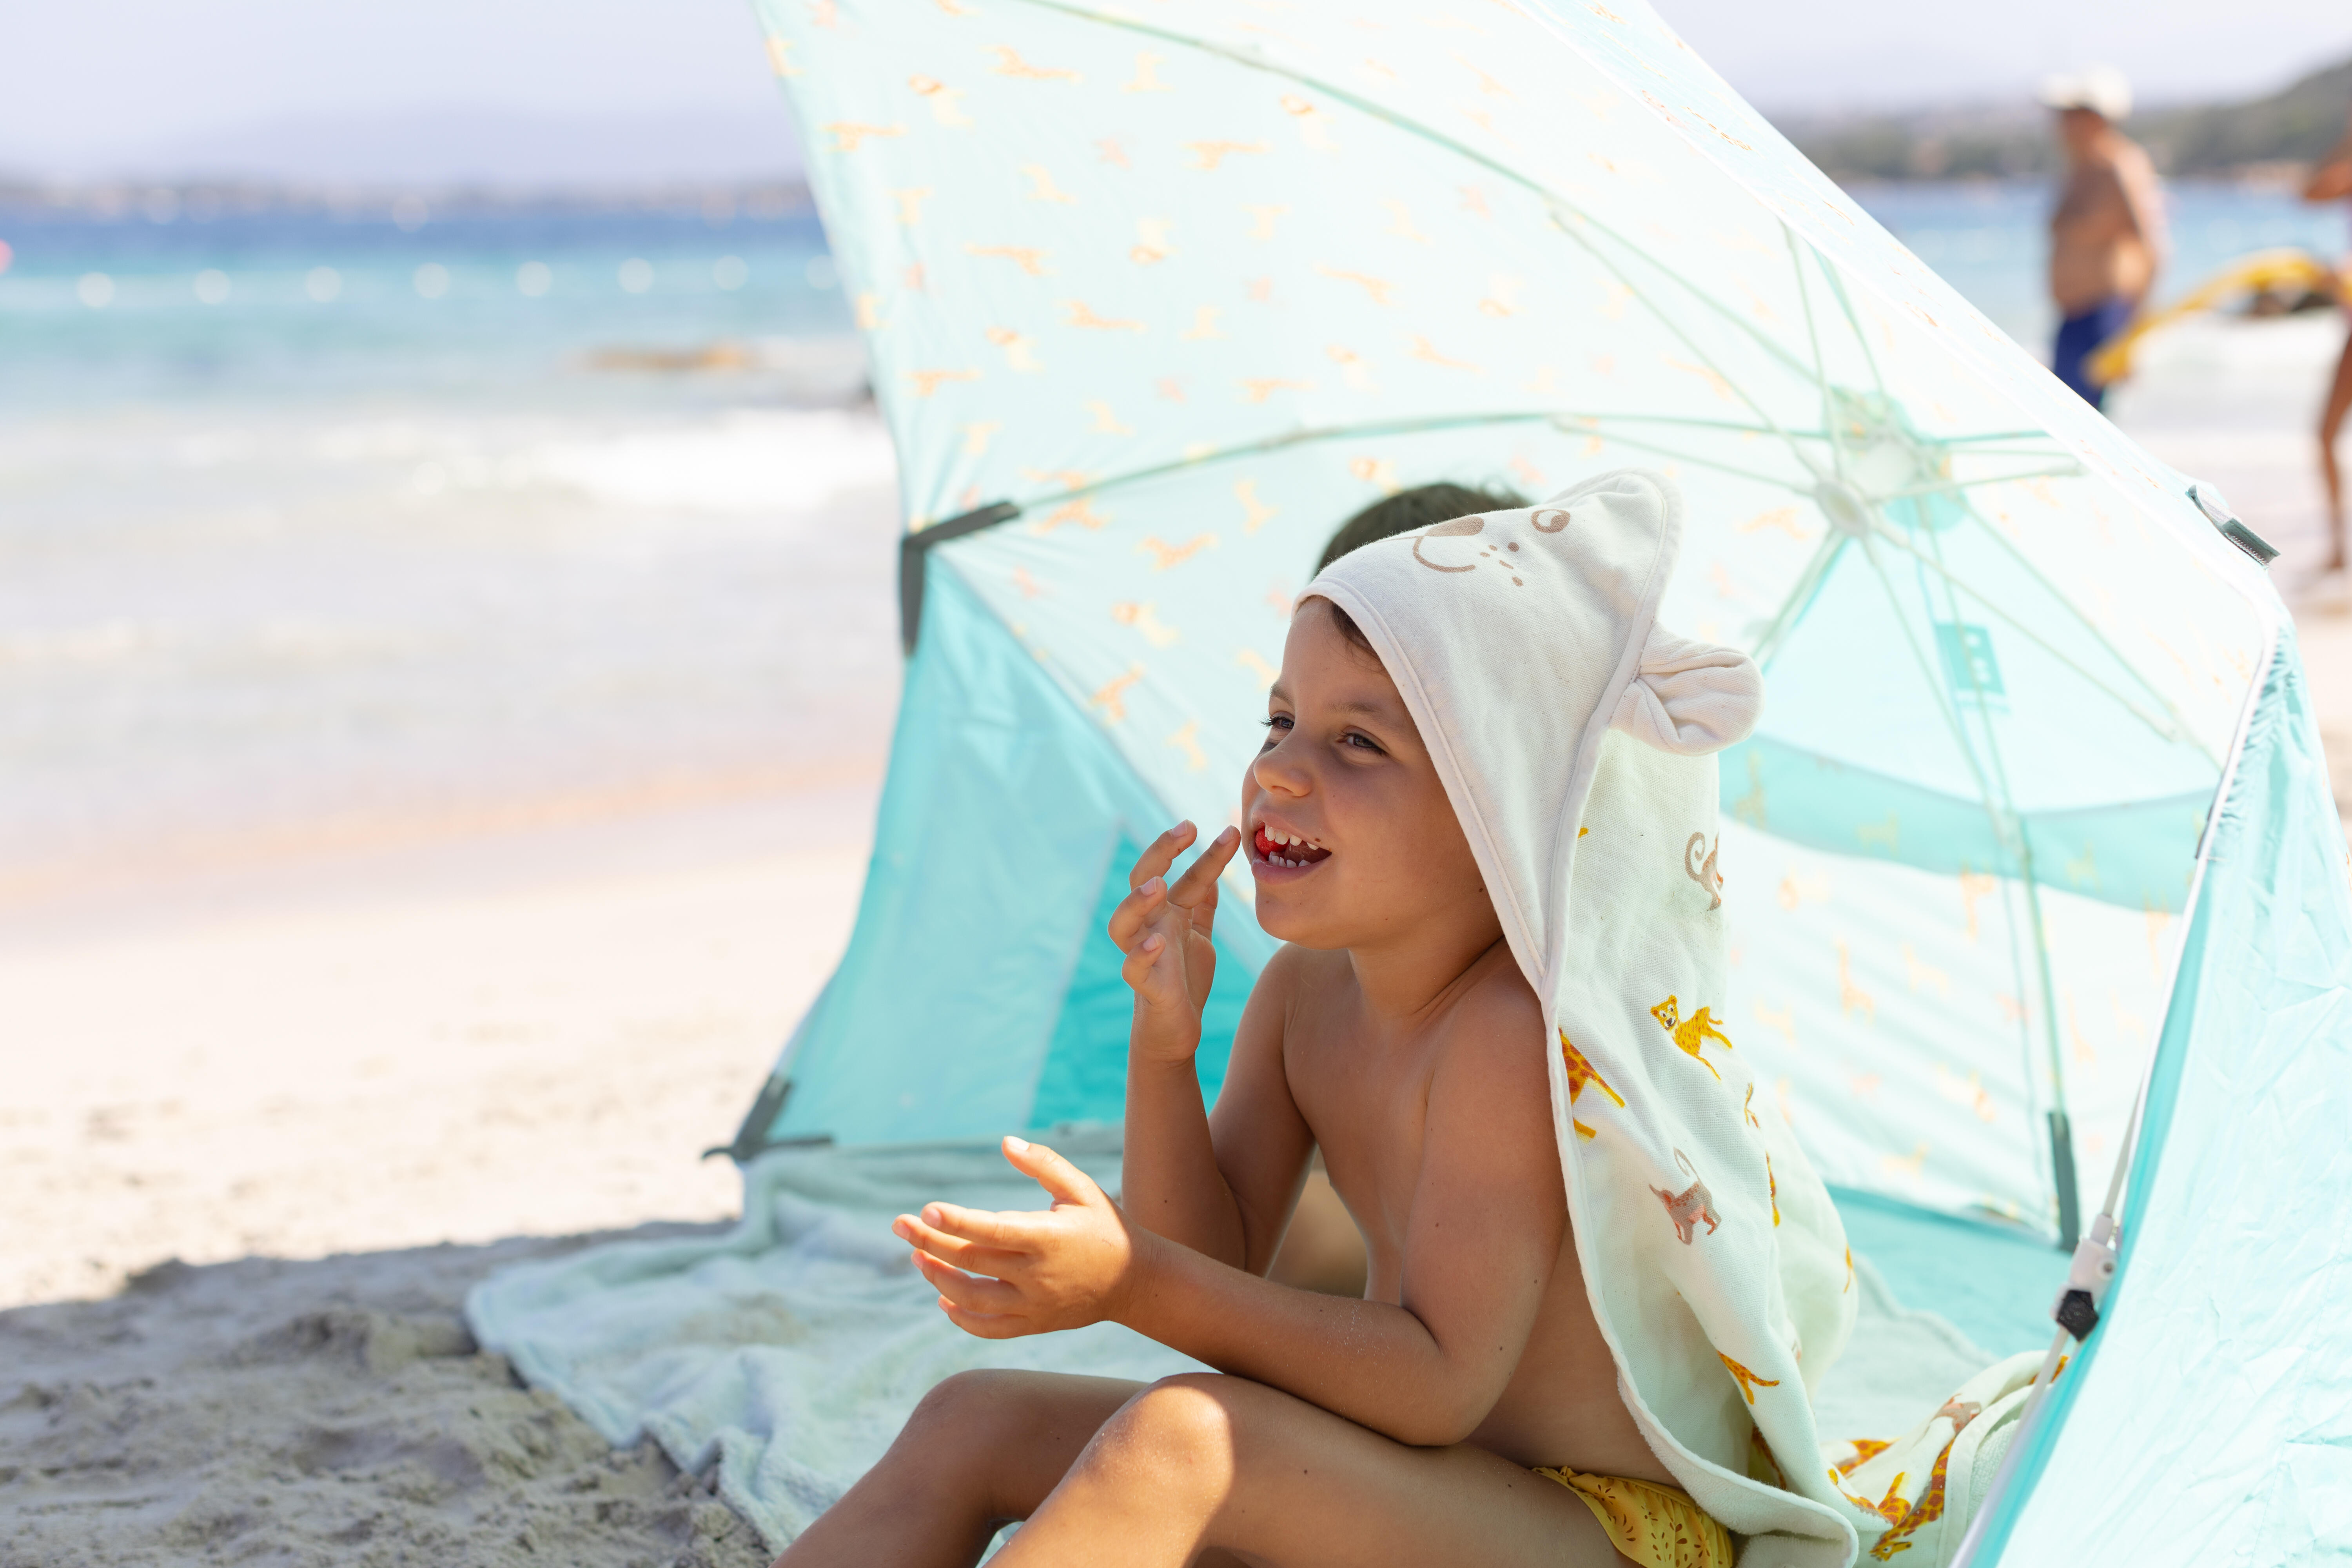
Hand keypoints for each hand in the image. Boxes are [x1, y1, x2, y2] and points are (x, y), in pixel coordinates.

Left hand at [894, 1137, 1152, 1338]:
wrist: (1135, 1280)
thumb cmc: (1104, 1225)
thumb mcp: (1080, 1188)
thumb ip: (1044, 1163)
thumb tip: (1005, 1142)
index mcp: (1047, 1237)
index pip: (993, 1230)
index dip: (957, 1222)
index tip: (926, 1210)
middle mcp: (1037, 1274)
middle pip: (972, 1261)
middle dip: (930, 1243)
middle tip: (899, 1224)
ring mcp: (1034, 1304)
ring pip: (973, 1298)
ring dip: (939, 1278)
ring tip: (917, 1258)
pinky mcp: (1034, 1323)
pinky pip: (989, 1327)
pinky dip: (962, 1317)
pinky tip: (943, 1299)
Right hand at [1107, 821, 1241, 1061]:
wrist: (1177, 1030)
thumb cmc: (1185, 980)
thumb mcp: (1199, 936)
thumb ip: (1201, 905)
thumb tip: (1211, 871)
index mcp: (1168, 914)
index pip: (1186, 875)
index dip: (1208, 854)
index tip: (1230, 830)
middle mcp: (1151, 927)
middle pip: (1142, 880)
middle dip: (1160, 852)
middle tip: (1185, 829)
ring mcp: (1143, 954)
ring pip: (1122, 922)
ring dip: (1136, 901)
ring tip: (1158, 885)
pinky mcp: (1145, 986)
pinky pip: (1132, 968)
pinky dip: (1141, 954)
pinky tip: (1156, 943)